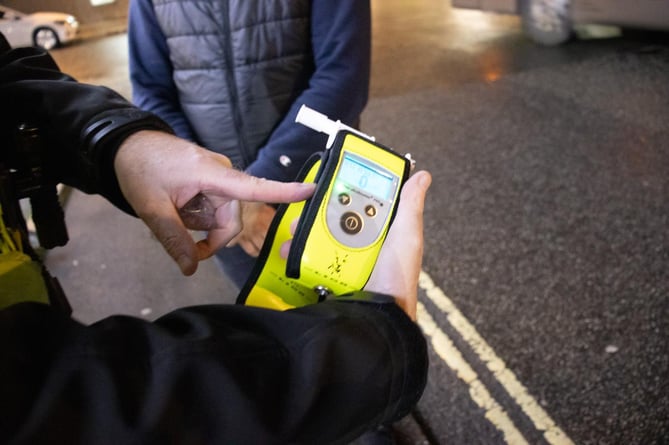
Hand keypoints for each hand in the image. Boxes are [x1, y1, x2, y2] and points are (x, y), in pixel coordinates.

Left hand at [113, 130, 314, 275]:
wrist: (125, 146)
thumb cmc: (139, 169)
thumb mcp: (151, 208)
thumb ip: (173, 238)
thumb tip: (191, 269)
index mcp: (213, 174)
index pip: (254, 187)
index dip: (284, 192)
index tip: (312, 191)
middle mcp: (222, 175)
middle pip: (232, 218)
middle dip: (211, 237)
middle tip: (186, 249)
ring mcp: (216, 177)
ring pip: (221, 216)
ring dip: (201, 226)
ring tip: (171, 216)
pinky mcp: (209, 181)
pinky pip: (213, 207)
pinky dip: (197, 216)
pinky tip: (177, 210)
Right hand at [279, 170, 430, 319]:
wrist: (376, 317)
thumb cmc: (398, 279)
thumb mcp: (406, 238)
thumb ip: (410, 206)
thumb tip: (422, 176)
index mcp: (382, 232)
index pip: (363, 202)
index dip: (348, 190)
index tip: (331, 179)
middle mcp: (362, 244)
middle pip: (335, 217)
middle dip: (317, 210)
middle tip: (306, 206)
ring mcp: (344, 260)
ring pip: (318, 237)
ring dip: (303, 231)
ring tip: (295, 230)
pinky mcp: (329, 275)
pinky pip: (310, 259)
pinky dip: (298, 253)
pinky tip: (291, 250)